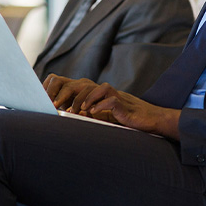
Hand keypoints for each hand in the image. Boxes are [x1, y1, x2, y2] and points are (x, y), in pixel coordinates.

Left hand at [43, 74, 180, 137]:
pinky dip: (101, 105)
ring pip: (98, 88)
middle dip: (68, 93)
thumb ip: (91, 116)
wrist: (153, 121)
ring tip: (77, 110)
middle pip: (84, 84)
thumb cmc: (128, 120)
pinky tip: (93, 112)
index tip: (52, 104)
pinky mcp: (126, 105)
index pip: (78, 87)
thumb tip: (70, 119)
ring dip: (85, 98)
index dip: (64, 92)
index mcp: (99, 96)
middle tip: (56, 105)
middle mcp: (106, 93)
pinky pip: (112, 100)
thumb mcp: (105, 119)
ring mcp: (117, 96)